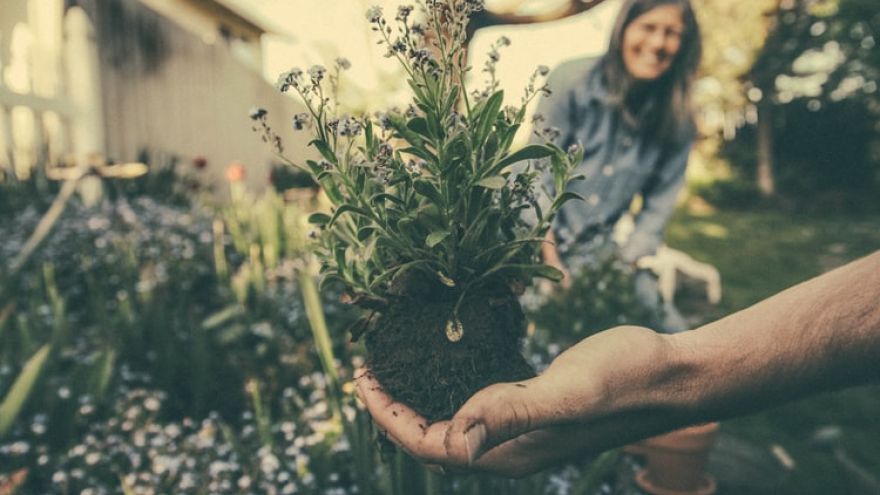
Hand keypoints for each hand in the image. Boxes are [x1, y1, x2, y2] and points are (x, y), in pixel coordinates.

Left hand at [357, 325, 676, 476]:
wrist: (674, 373)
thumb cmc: (627, 381)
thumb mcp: (568, 393)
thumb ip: (511, 413)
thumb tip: (455, 442)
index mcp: (510, 453)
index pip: (429, 445)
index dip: (388, 416)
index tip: (362, 377)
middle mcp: (512, 448)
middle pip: (434, 439)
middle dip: (394, 409)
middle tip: (368, 369)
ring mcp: (526, 429)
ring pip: (455, 422)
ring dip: (420, 398)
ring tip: (395, 368)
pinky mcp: (538, 406)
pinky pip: (481, 403)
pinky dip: (453, 385)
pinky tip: (448, 361)